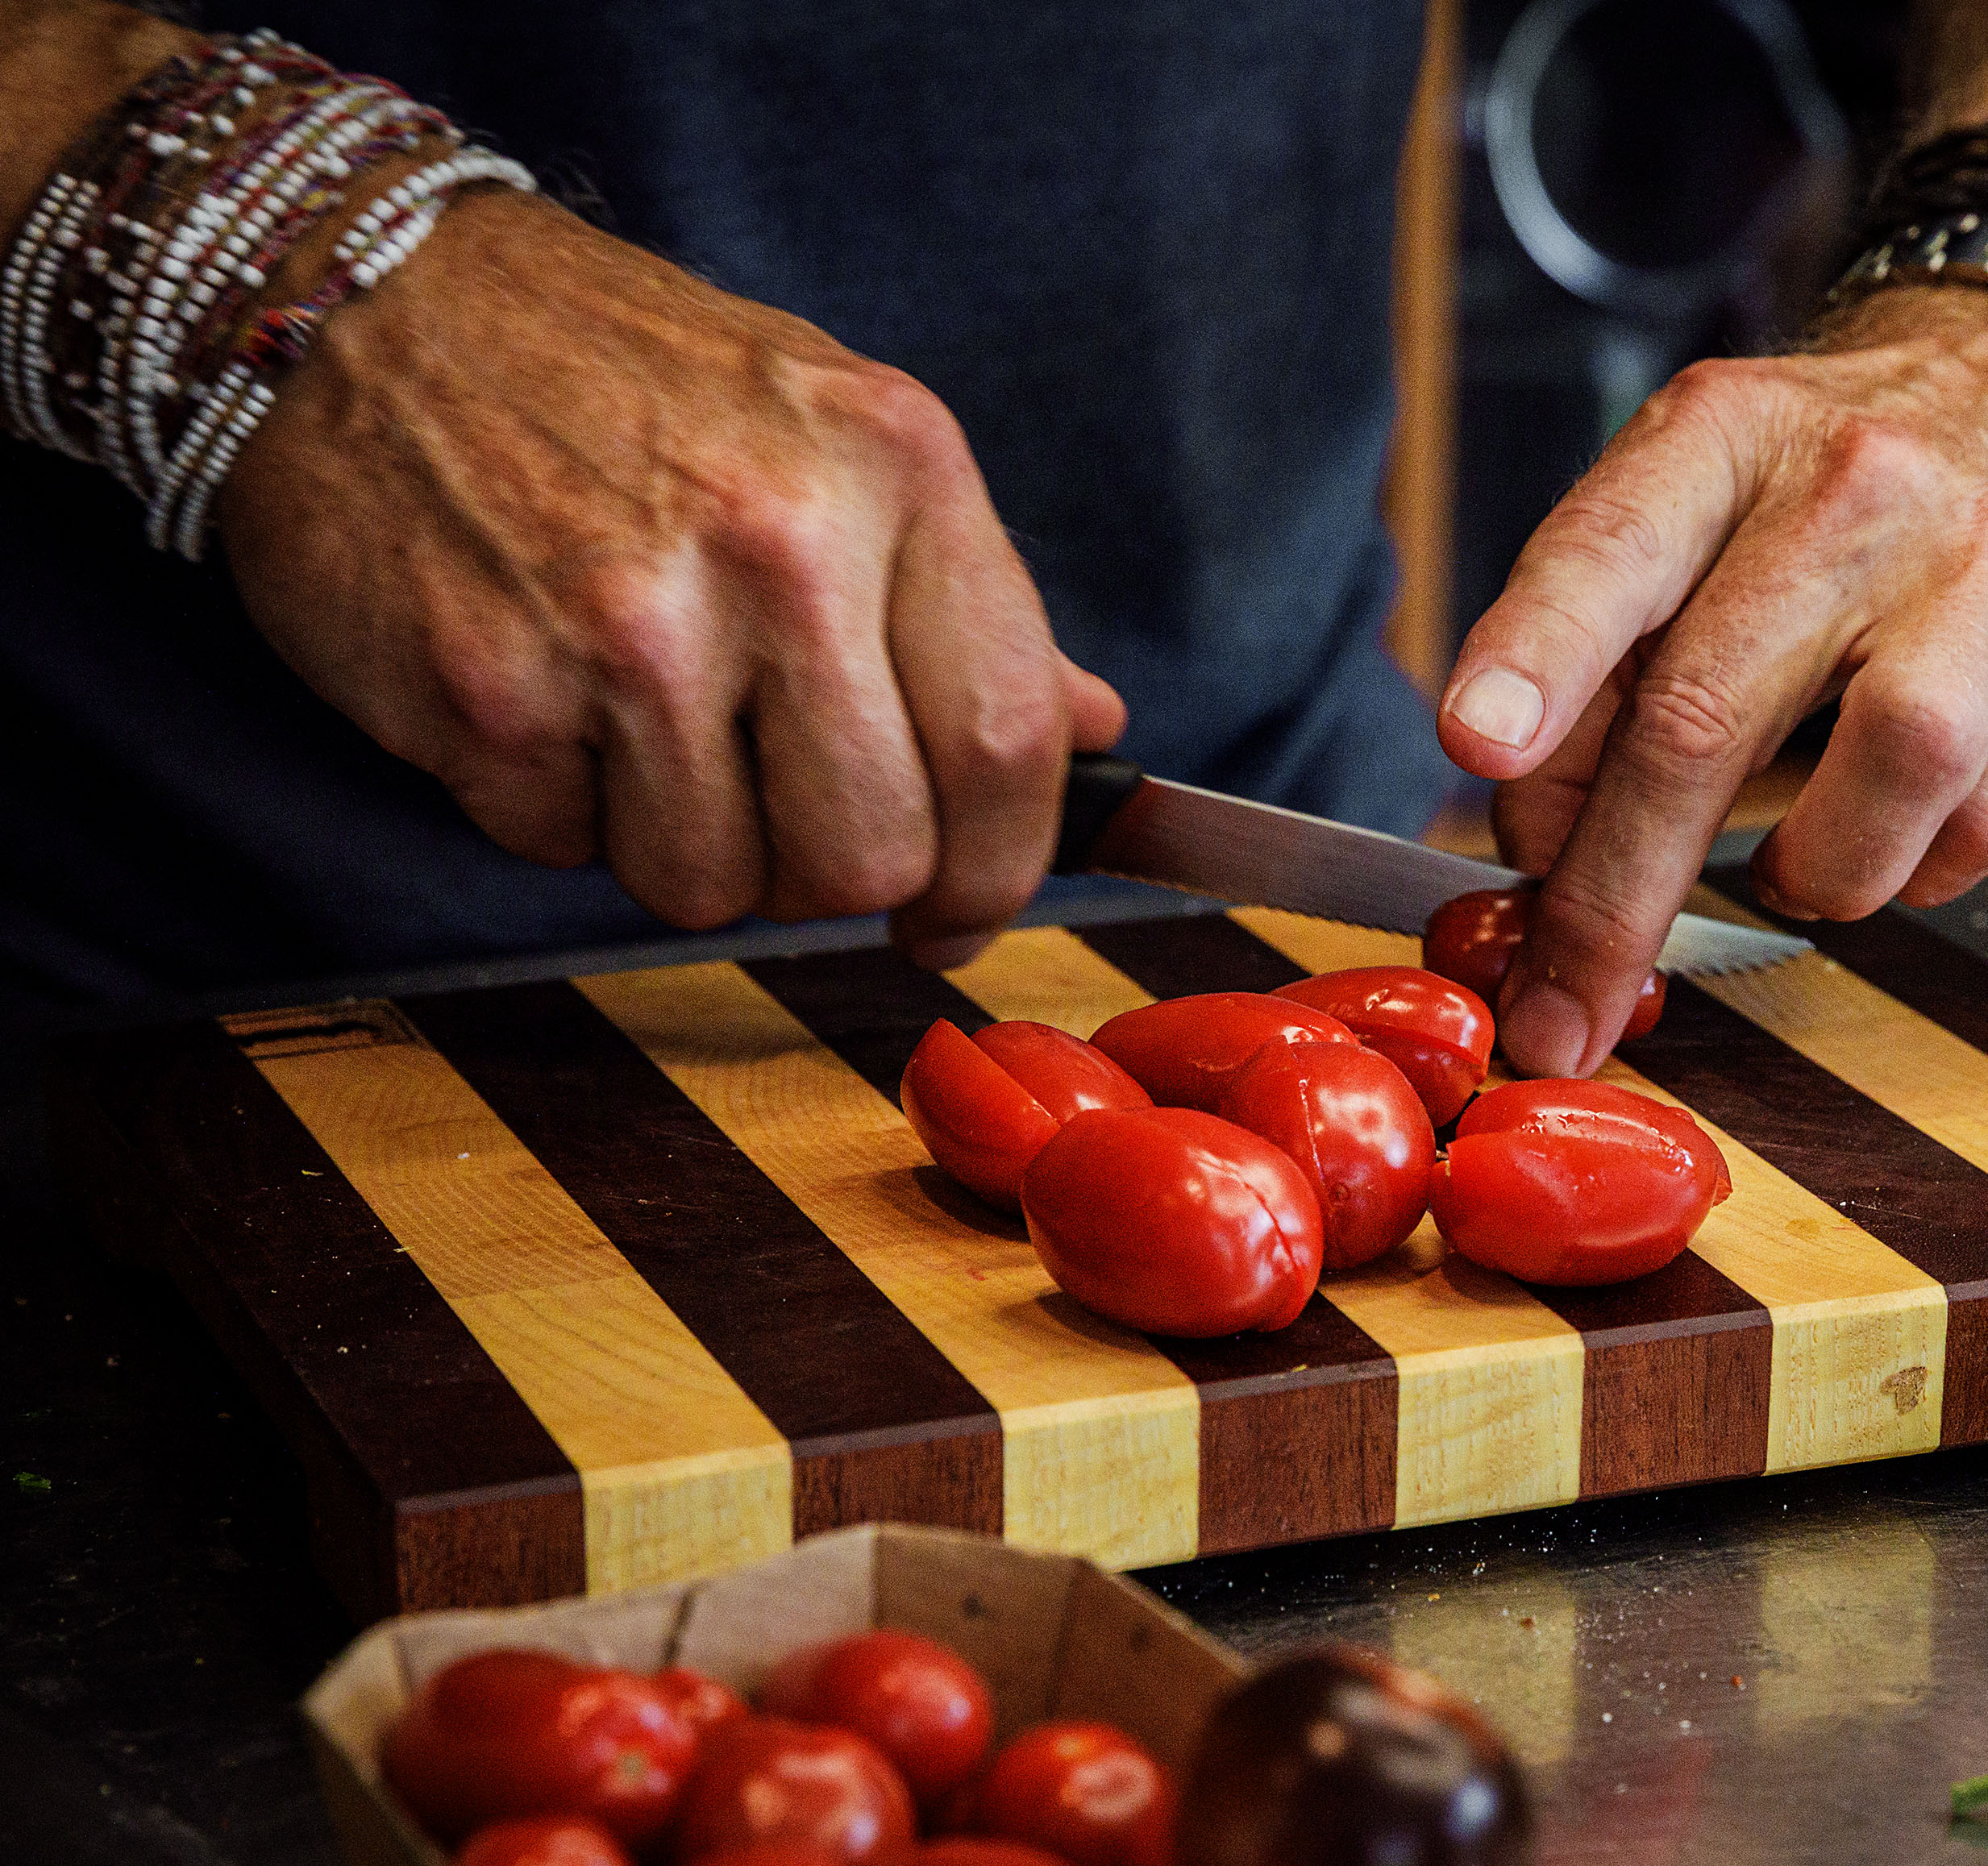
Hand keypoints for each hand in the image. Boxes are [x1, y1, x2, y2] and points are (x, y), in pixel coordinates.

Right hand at [217, 188, 1124, 960]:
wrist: (366, 296)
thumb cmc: (626, 380)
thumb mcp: (837, 435)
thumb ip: (968, 602)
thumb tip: (1089, 731)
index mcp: (897, 467)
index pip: (1007, 745)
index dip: (996, 873)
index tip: (957, 916)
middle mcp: (779, 543)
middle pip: (868, 856)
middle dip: (825, 876)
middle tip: (777, 819)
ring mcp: (627, 623)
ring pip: (713, 888)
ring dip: (684, 850)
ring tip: (640, 727)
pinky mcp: (490, 690)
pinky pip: (567, 855)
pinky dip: (560, 812)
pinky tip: (544, 696)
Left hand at [1436, 283, 1987, 1075]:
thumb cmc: (1832, 482)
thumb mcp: (1690, 511)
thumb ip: (1595, 662)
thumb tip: (1539, 848)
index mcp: (1721, 438)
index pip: (1612, 548)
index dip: (1541, 653)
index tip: (1479, 743)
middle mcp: (1859, 487)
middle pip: (1712, 713)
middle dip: (1616, 896)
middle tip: (1561, 1008)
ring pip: (1893, 772)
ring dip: (1815, 874)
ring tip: (1790, 872)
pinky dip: (1925, 867)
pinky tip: (1899, 833)